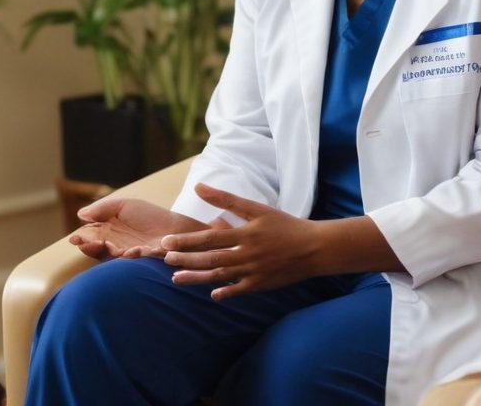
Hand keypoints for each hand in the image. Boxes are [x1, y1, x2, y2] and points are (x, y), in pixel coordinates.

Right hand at [69, 197, 209, 259]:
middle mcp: (112, 246)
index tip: (76, 238)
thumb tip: (80, 214)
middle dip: (92, 247)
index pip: (88, 237)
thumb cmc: (150, 216)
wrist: (176, 228)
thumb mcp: (125, 206)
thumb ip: (103, 208)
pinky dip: (132, 257)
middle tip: (95, 242)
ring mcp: (125, 257)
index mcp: (107, 231)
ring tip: (117, 247)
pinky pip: (130, 263)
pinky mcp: (138, 265)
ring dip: (112, 252)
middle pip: (95, 249)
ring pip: (110, 257)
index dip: (81, 239)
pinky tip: (136, 250)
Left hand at [161, 183, 320, 300]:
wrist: (315, 247)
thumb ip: (226, 199)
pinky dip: (226, 292)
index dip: (187, 241)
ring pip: (220, 276)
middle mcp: (247, 254)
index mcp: (245, 233)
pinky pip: (240, 290)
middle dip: (186, 260)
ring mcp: (254, 271)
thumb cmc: (284, 225)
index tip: (167, 243)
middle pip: (211, 259)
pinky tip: (212, 294)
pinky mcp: (262, 284)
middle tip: (165, 259)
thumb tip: (199, 186)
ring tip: (176, 279)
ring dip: (197, 278)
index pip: (210, 238)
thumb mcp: (256, 209)